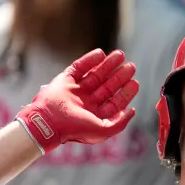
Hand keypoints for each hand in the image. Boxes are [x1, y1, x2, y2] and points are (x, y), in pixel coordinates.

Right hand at [16, 49, 138, 154]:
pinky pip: (79, 67)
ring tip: (120, 55)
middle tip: (131, 66)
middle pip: (107, 87)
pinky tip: (101, 53)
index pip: (114, 102)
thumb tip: (132, 111)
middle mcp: (86, 103)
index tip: (135, 83)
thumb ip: (120, 122)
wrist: (49, 122)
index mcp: (94, 115)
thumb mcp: (103, 131)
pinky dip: (90, 59)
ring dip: (108, 65)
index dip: (125, 93)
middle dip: (119, 76)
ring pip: (95, 75)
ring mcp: (75, 91)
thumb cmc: (75, 129)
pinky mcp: (65, 80)